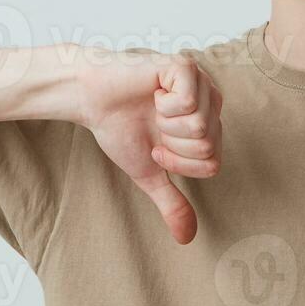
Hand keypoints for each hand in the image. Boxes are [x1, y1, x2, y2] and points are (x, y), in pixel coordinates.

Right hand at [74, 47, 222, 243]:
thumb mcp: (150, 173)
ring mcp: (201, 81)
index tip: (157, 148)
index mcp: (210, 124)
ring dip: (165, 125)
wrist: (92, 100)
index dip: (179, 163)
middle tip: (154, 126)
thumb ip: (171, 201)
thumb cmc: (121, 129)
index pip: (213, 163)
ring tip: (153, 109)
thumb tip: (187, 239)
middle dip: (172, 145)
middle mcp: (212, 101)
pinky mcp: (184, 66)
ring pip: (199, 126)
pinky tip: (153, 94)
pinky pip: (189, 102)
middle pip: (208, 146)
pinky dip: (163, 106)